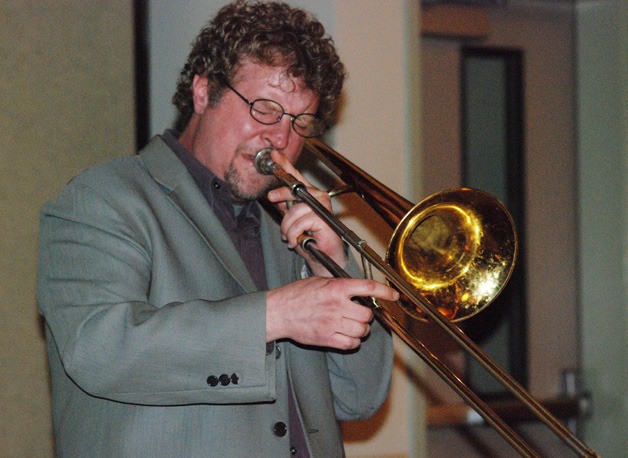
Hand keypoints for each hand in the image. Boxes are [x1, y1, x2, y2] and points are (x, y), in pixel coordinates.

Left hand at [266, 150, 344, 276]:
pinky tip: (296, 241)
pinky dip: (294, 233)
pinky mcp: (324, 218)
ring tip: (289, 236)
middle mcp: (318, 197)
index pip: (296, 177)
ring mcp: (322, 206)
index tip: (274, 154)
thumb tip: (274, 196)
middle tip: (271, 198)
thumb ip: (285, 207)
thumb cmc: (309, 237)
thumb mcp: (291, 220)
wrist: (322, 255)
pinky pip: (300, 222)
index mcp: (309, 195)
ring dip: (287, 226)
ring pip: (295, 209)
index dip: (285, 165)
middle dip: (281, 194)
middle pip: (295, 188)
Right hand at [266, 276, 398, 349]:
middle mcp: (337, 305)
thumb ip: (339, 285)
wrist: (278, 312)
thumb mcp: (319, 281)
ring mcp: (333, 323)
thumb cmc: (297, 295)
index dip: (386, 291)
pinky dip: (353, 342)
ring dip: (361, 330)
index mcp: (336, 288)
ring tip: (352, 326)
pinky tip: (346, 336)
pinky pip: (351, 344)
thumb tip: (359, 289)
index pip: (369, 287)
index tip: (395, 295)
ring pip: (362, 331)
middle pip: (367, 314)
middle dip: (366, 315)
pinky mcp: (327, 338)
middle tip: (359, 314)